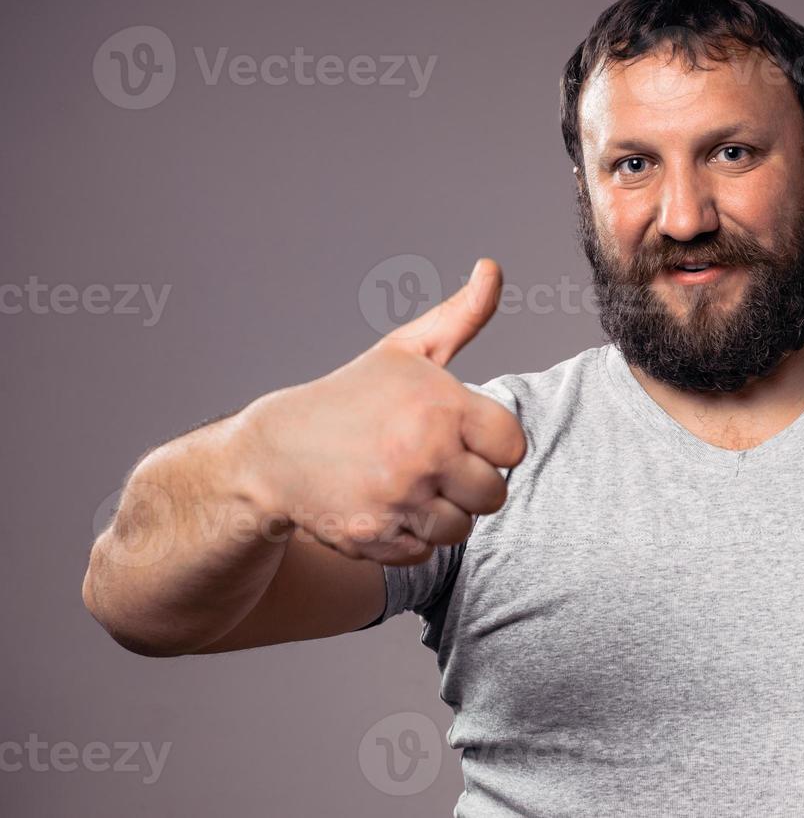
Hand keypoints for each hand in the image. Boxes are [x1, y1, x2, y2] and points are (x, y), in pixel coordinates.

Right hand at [238, 258, 526, 564]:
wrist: (273, 453)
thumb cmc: (353, 399)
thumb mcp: (406, 352)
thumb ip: (461, 316)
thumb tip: (491, 269)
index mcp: (442, 405)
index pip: (513, 446)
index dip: (489, 444)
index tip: (457, 436)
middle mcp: (424, 453)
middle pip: (494, 493)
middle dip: (467, 483)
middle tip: (428, 464)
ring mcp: (400, 498)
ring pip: (462, 528)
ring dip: (440, 513)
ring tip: (405, 485)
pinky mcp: (376, 538)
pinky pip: (425, 552)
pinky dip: (408, 537)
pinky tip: (382, 507)